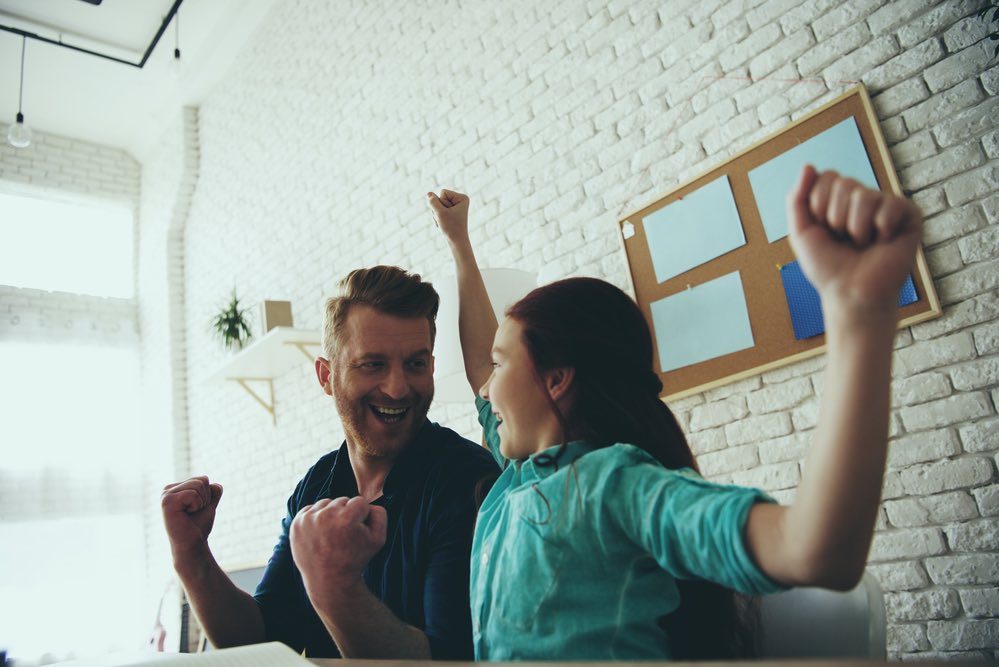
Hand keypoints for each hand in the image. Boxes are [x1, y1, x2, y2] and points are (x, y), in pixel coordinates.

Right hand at [161, 476, 222, 559]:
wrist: (193, 545)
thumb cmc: (198, 526)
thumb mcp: (208, 504)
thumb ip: (213, 492)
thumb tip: (215, 484)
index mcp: (175, 488)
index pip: (203, 479)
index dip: (207, 496)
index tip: (196, 509)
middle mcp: (167, 490)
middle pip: (202, 480)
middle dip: (205, 498)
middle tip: (194, 513)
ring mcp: (165, 495)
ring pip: (199, 485)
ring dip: (201, 503)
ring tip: (190, 514)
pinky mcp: (167, 502)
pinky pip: (193, 494)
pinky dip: (196, 505)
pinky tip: (186, 515)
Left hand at [290, 496, 387, 608]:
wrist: (329, 580)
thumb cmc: (356, 559)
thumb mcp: (379, 539)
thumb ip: (380, 514)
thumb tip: (368, 503)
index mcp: (346, 518)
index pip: (360, 502)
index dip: (362, 518)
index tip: (356, 534)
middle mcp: (325, 515)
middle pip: (343, 500)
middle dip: (346, 515)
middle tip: (344, 537)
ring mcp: (308, 519)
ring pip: (327, 503)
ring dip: (332, 515)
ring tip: (333, 535)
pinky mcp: (297, 523)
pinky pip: (312, 509)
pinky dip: (317, 518)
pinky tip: (321, 534)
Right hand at [427, 189, 469, 245]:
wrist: (456, 241)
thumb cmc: (451, 228)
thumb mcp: (439, 213)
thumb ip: (433, 202)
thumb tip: (429, 193)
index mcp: (462, 197)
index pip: (443, 192)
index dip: (441, 203)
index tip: (449, 214)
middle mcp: (460, 200)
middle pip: (440, 197)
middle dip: (439, 209)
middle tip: (447, 219)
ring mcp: (455, 206)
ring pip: (437, 205)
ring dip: (438, 214)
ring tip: (445, 222)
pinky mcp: (451, 212)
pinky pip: (437, 210)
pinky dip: (438, 217)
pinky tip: (444, 223)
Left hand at [787, 165, 921, 311]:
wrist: (851, 293)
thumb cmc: (828, 267)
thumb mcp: (801, 231)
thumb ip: (797, 198)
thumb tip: (808, 165)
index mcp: (839, 200)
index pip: (827, 177)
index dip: (818, 205)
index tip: (823, 229)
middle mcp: (863, 199)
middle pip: (844, 183)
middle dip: (835, 217)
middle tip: (843, 239)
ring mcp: (886, 206)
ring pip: (864, 195)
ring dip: (855, 227)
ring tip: (861, 244)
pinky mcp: (908, 217)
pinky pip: (891, 205)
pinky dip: (880, 229)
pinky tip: (882, 243)